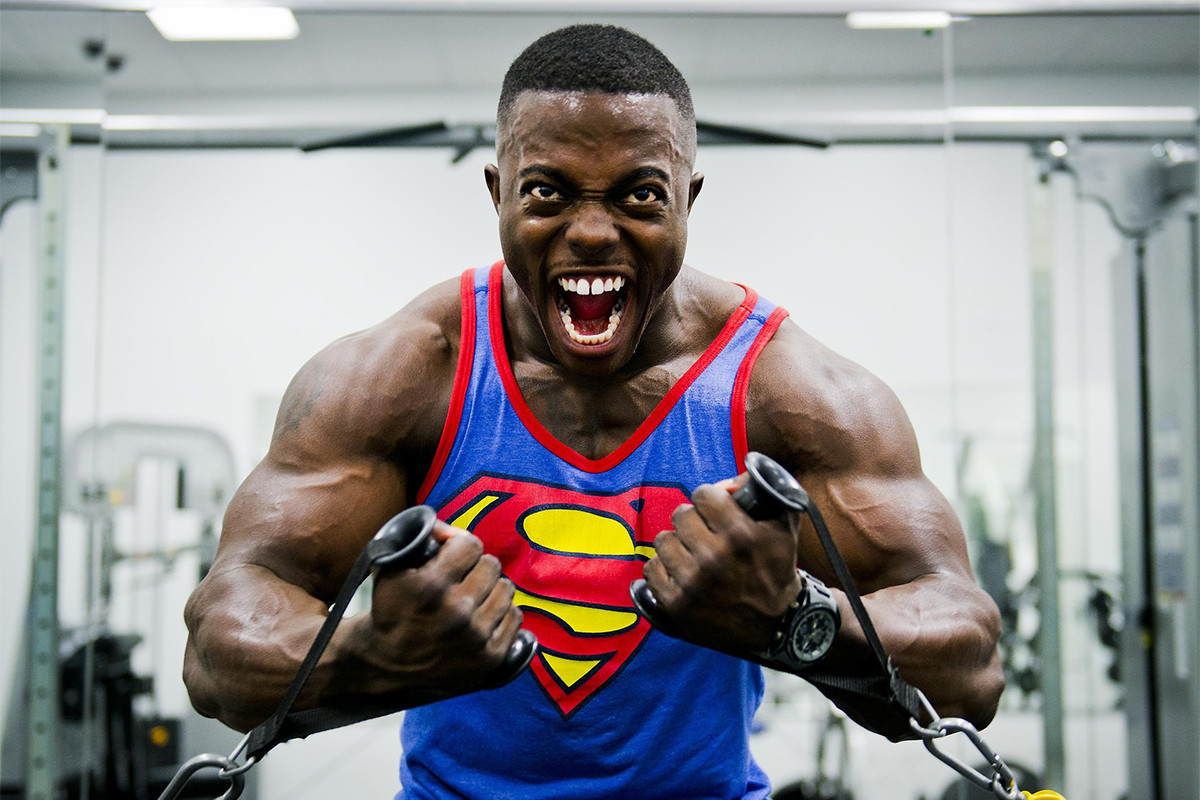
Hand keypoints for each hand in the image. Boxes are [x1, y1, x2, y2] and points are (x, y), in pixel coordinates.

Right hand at [346, 520, 523, 695]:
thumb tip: (448, 527)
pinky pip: (515, 617)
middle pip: (492, 565)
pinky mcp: (490, 657)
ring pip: (506, 589)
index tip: (452, 555)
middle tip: (463, 578)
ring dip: (491, 589)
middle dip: (476, 567)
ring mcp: (475, 637)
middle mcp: (457, 612)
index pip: (471, 545)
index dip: (460, 546)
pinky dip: (502, 614)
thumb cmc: (391, 610)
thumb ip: (419, 539)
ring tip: (474, 597)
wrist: (387, 663)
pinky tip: (483, 616)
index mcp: (431, 586)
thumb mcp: (391, 568)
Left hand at [641, 475, 803, 654]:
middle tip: (703, 533)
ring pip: (663, 540)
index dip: (709, 499)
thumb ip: (766, 494)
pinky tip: (678, 572)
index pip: (702, 494)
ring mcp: (693, 583)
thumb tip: (734, 477)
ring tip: (691, 553)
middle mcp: (714, 558)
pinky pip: (651, 569)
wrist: (776, 625)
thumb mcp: (784, 528)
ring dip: (676, 544)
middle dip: (693, 521)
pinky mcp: (676, 604)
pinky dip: (663, 569)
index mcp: (740, 535)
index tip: (713, 509)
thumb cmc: (777, 571)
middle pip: (681, 515)